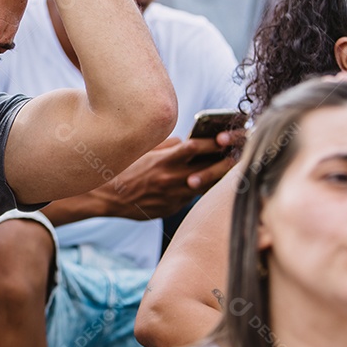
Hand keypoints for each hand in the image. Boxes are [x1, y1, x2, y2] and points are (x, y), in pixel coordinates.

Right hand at [92, 132, 241, 219]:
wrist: (108, 196)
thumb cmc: (125, 169)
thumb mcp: (144, 151)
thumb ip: (168, 146)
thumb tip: (187, 141)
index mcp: (164, 161)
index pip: (195, 147)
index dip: (213, 142)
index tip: (225, 137)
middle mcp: (171, 179)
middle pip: (208, 170)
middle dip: (225, 162)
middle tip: (239, 155)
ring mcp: (173, 196)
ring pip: (204, 187)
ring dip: (218, 178)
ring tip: (231, 171)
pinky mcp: (171, 209)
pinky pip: (190, 198)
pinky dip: (199, 191)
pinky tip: (208, 185)